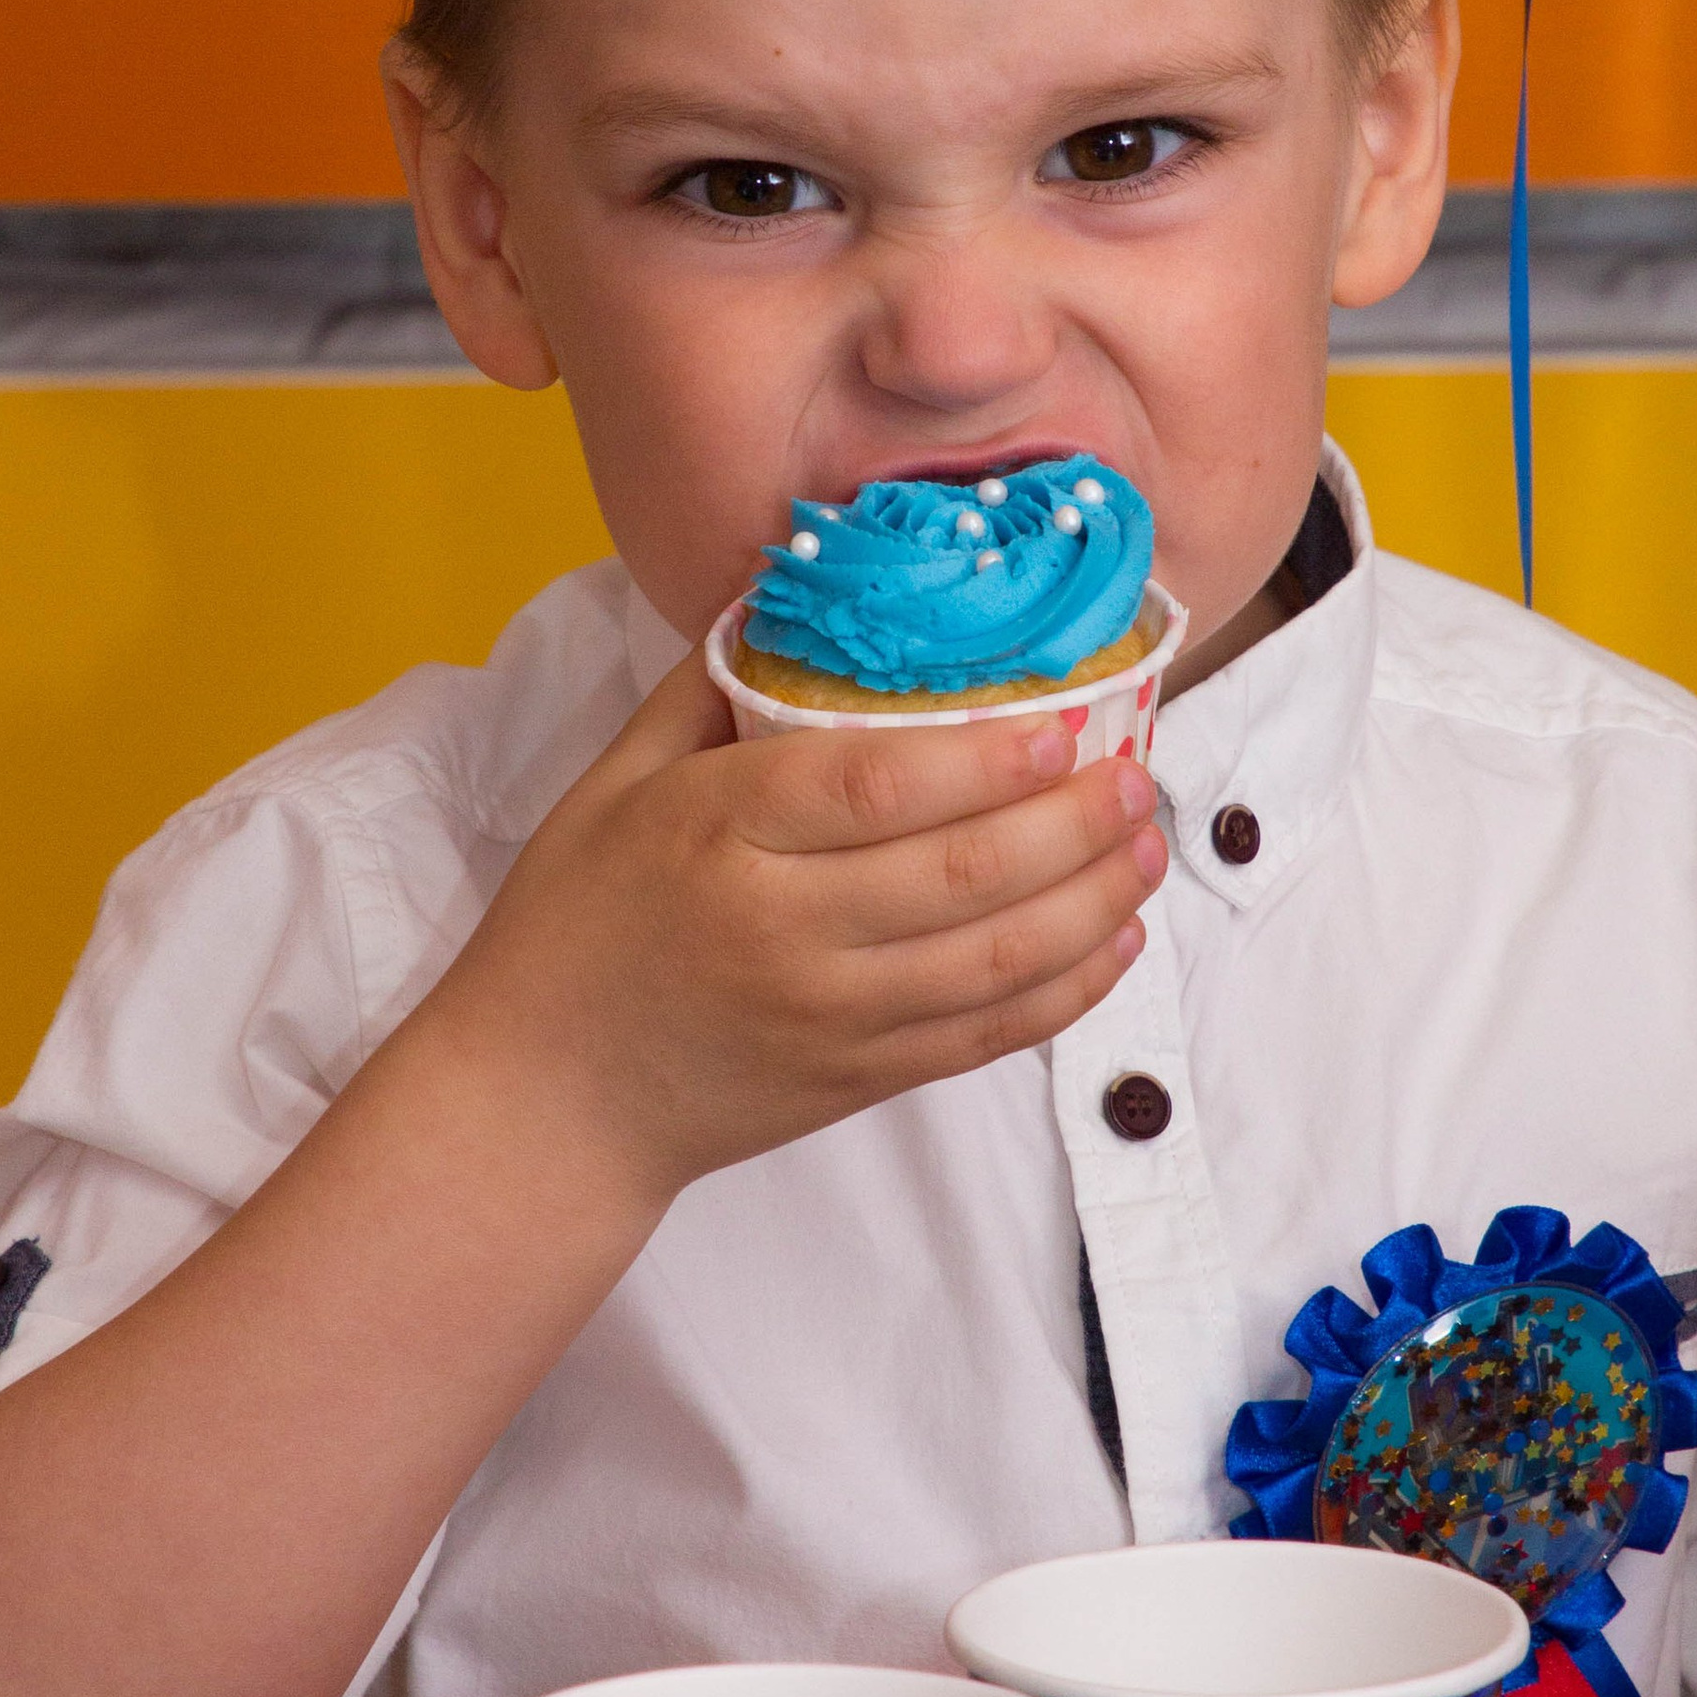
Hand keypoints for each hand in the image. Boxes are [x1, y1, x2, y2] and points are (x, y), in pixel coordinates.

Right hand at [430, 648, 1168, 1203]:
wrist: (548, 1101)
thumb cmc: (573, 927)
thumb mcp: (610, 787)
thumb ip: (702, 693)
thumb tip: (783, 595)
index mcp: (717, 836)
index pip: (875, 789)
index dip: (984, 758)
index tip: (1061, 724)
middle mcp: (782, 929)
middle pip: (963, 872)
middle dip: (1075, 821)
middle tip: (1138, 772)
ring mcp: (830, 1016)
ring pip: (997, 959)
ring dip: (1095, 900)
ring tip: (1148, 844)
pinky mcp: (861, 1079)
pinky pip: (988, 1035)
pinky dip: (1068, 989)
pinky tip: (1116, 939)